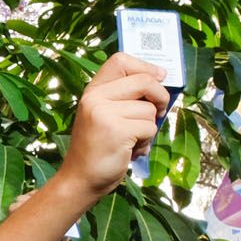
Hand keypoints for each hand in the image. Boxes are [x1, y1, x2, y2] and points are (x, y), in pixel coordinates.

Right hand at [58, 54, 168, 198]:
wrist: (80, 180)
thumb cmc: (98, 149)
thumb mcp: (105, 115)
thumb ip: (124, 97)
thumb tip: (160, 80)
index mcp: (93, 91)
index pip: (121, 60)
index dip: (145, 66)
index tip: (158, 78)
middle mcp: (95, 98)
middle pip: (144, 80)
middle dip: (160, 97)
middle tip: (159, 112)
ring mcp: (104, 113)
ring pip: (149, 109)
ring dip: (149, 127)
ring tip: (131, 140)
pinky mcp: (117, 130)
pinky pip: (149, 127)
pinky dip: (146, 142)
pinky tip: (130, 150)